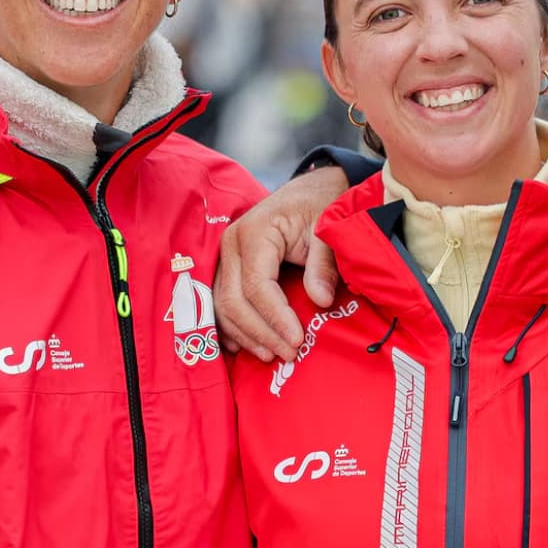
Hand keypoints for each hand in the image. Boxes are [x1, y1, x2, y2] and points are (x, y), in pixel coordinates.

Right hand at [215, 167, 348, 359]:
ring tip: (272, 354)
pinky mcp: (227, 267)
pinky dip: (232, 327)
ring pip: (223, 306)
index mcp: (254, 232)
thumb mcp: (327, 230)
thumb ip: (323, 265)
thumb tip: (320, 301)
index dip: (275, 317)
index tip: (297, 340)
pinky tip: (247, 346)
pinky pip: (220, 303)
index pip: (257, 286)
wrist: (308, 192)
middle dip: (260, 333)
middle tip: (288, 354)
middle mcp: (231, 244)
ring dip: (246, 335)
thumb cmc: (318, 207)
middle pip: (234, 301)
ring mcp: (225, 256)